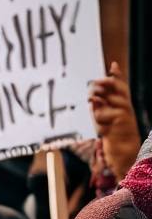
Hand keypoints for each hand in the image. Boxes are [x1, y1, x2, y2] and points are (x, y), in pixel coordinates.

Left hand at [90, 61, 141, 178]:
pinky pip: (104, 115)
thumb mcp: (104, 119)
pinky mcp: (120, 124)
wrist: (124, 154)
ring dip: (99, 101)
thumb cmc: (113, 135)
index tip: (113, 64)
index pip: (121, 87)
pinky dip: (98, 118)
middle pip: (117, 89)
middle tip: (94, 83)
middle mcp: (126, 108)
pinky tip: (99, 124)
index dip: (118, 75)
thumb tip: (92, 98)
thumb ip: (100, 108)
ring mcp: (125, 115)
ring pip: (109, 101)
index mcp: (123, 105)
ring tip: (92, 102)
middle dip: (105, 83)